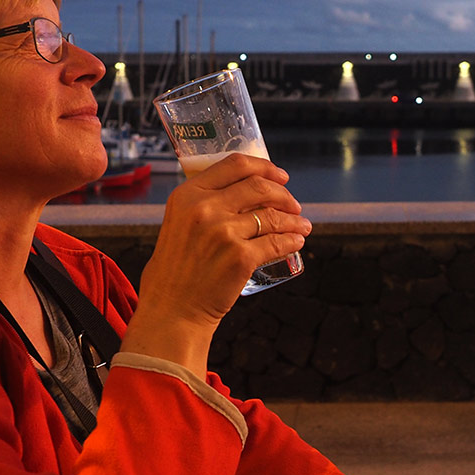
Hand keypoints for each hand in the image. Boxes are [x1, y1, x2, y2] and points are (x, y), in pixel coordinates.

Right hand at [122, 153, 309, 375]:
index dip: (264, 167)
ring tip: (301, 225)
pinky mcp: (241, 257)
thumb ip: (203, 205)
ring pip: (272, 216)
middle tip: (294, 204)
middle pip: (259, 186)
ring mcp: (224, 232)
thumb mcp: (178, 223)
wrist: (172, 309)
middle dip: (284, 194)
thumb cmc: (175, 271)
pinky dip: (291, 241)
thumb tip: (243, 193)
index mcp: (188, 195)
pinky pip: (276, 243)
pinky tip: (296, 242)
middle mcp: (205, 208)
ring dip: (294, 220)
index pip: (234, 164)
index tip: (279, 175)